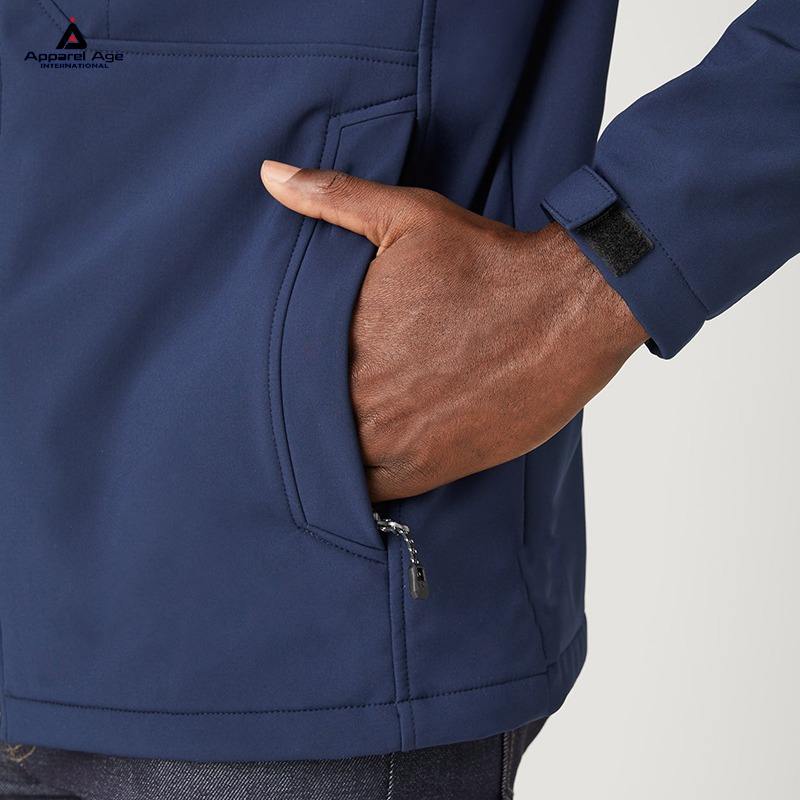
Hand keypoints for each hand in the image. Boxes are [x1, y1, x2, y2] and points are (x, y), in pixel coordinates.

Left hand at [261, 161, 646, 500]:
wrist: (568, 307)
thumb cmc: (488, 263)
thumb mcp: (407, 216)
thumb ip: (333, 199)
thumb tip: (269, 174)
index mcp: (343, 340)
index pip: (282, 375)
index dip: (283, 377)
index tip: (286, 373)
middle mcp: (362, 398)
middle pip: (305, 425)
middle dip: (304, 418)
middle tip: (305, 412)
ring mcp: (396, 439)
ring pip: (336, 467)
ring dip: (331, 457)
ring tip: (335, 441)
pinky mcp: (435, 467)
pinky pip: (378, 495)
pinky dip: (365, 488)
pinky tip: (366, 468)